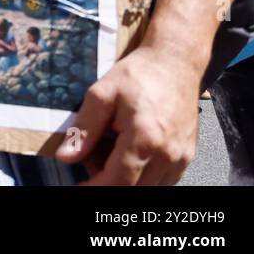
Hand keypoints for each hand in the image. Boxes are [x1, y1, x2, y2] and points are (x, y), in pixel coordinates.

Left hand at [60, 45, 200, 184]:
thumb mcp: (101, 94)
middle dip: (107, 181)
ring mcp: (181, 158)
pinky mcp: (187, 157)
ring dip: (125, 179)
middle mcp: (168, 155)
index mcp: (145, 139)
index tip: (77, 187)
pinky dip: (141, 175)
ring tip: (109, 150)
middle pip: (133, 189)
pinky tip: (128, 152)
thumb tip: (65, 157)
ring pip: (148, 188)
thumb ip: (85, 128)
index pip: (117, 182)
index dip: (93, 188)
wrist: (175, 63)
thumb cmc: (138, 75)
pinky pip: (162, 181)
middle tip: (91, 158)